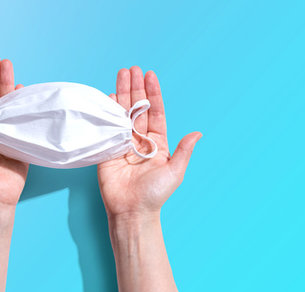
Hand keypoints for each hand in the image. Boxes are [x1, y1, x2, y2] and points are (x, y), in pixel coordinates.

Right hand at [98, 67, 201, 216]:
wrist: (132, 210)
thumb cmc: (155, 194)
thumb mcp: (175, 172)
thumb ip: (184, 151)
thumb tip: (198, 133)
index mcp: (157, 142)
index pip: (155, 112)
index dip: (153, 94)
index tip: (150, 75)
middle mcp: (139, 139)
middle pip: (137, 107)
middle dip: (135, 87)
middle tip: (131, 69)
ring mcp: (122, 142)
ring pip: (122, 112)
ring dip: (121, 93)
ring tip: (120, 74)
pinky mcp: (107, 149)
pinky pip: (106, 126)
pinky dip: (106, 110)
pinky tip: (106, 96)